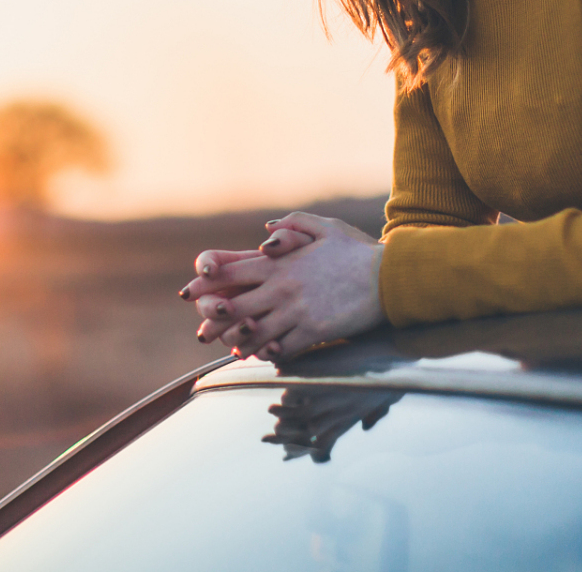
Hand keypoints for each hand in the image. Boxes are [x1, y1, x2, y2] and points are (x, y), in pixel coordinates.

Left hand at [180, 212, 384, 359]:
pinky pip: (283, 349)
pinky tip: (263, 355)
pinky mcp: (314, 332)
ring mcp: (297, 312)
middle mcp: (283, 288)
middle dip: (214, 320)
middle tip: (201, 331)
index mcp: (281, 263)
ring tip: (228, 347)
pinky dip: (270, 353)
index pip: (232, 272)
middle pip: (235, 306)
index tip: (190, 293)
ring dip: (238, 341)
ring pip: (254, 333)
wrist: (391, 278)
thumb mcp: (325, 227)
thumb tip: (266, 233)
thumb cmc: (357, 252)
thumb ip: (292, 226)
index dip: (206, 283)